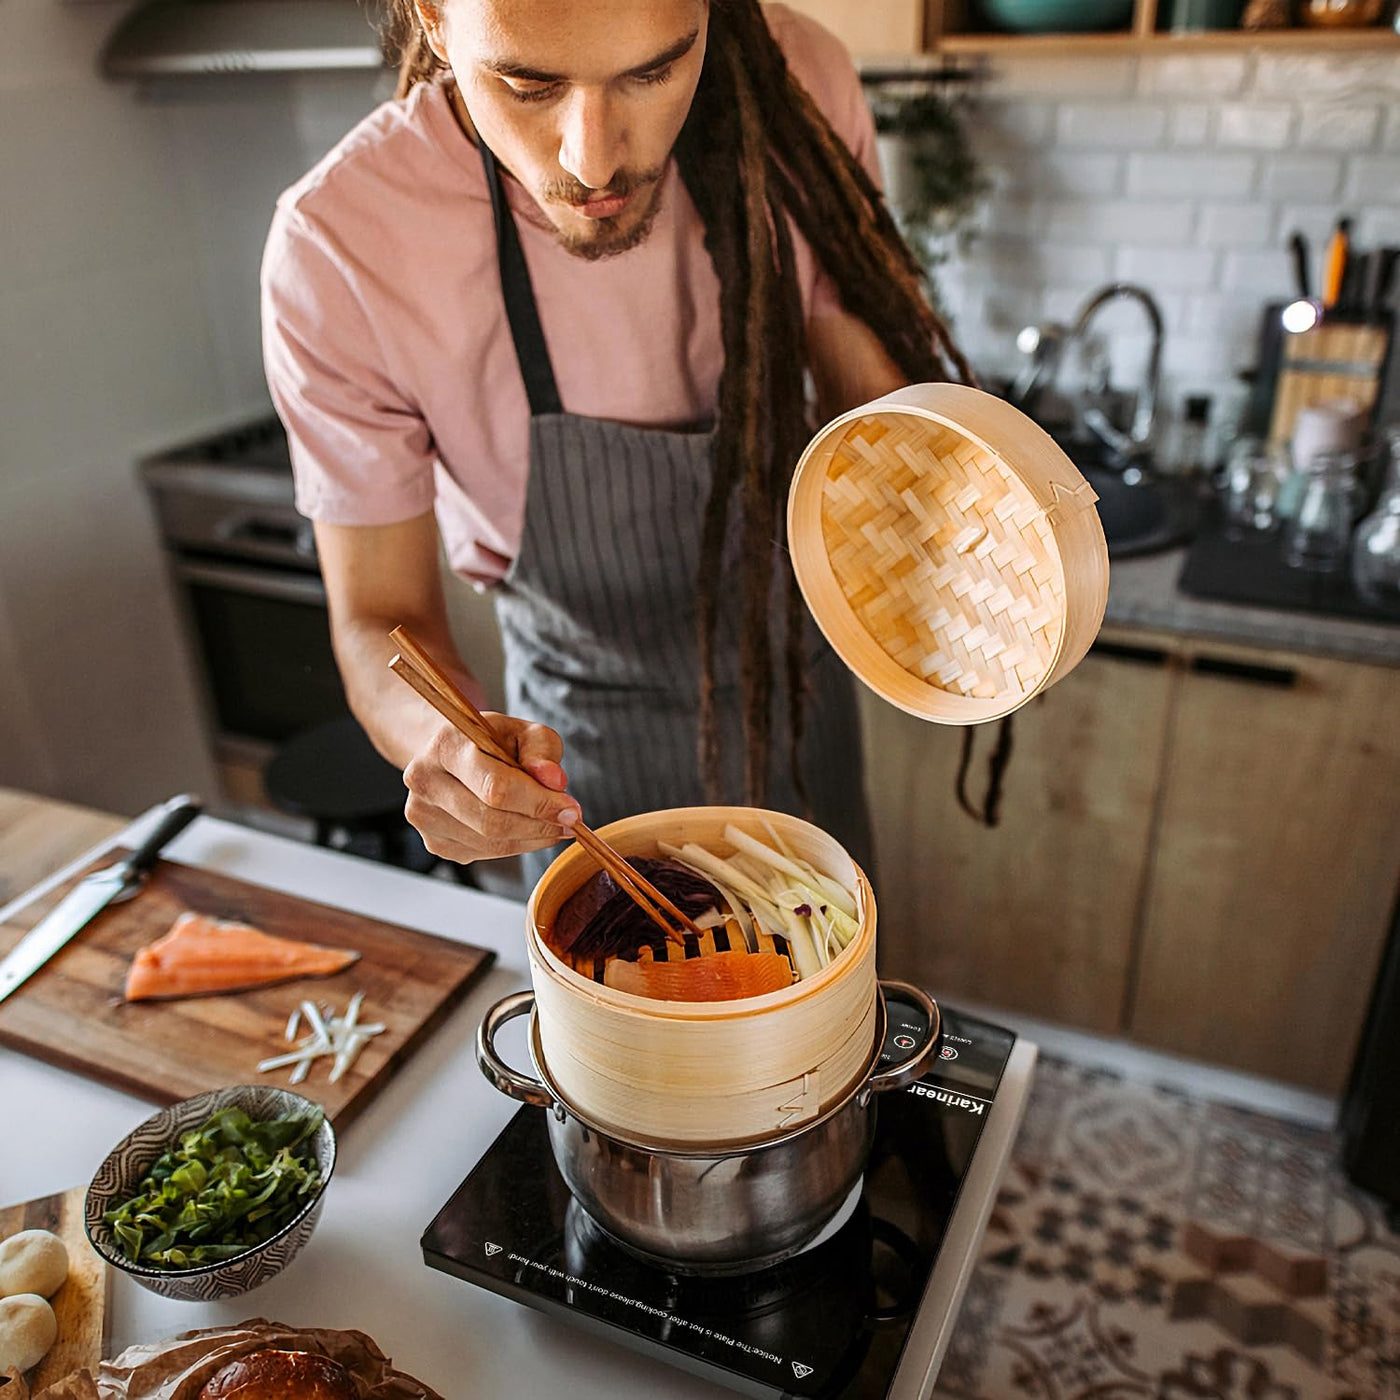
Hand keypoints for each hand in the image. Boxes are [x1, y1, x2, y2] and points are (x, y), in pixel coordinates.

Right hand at [402, 712, 580, 864]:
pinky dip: (516, 845)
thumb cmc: (490, 740)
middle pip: (492, 820)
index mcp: (445, 745)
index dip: (538, 802)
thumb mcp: (522, 731)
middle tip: (569, 821)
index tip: (571, 808)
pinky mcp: (434, 841)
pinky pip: (484, 853)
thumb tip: (554, 781)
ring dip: (532, 837)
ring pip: (490, 842)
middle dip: (539, 824)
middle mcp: (425, 781)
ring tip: (554, 823)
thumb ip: (542, 750)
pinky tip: (528, 829)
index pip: (495, 786)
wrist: (450, 754)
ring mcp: (424, 816)